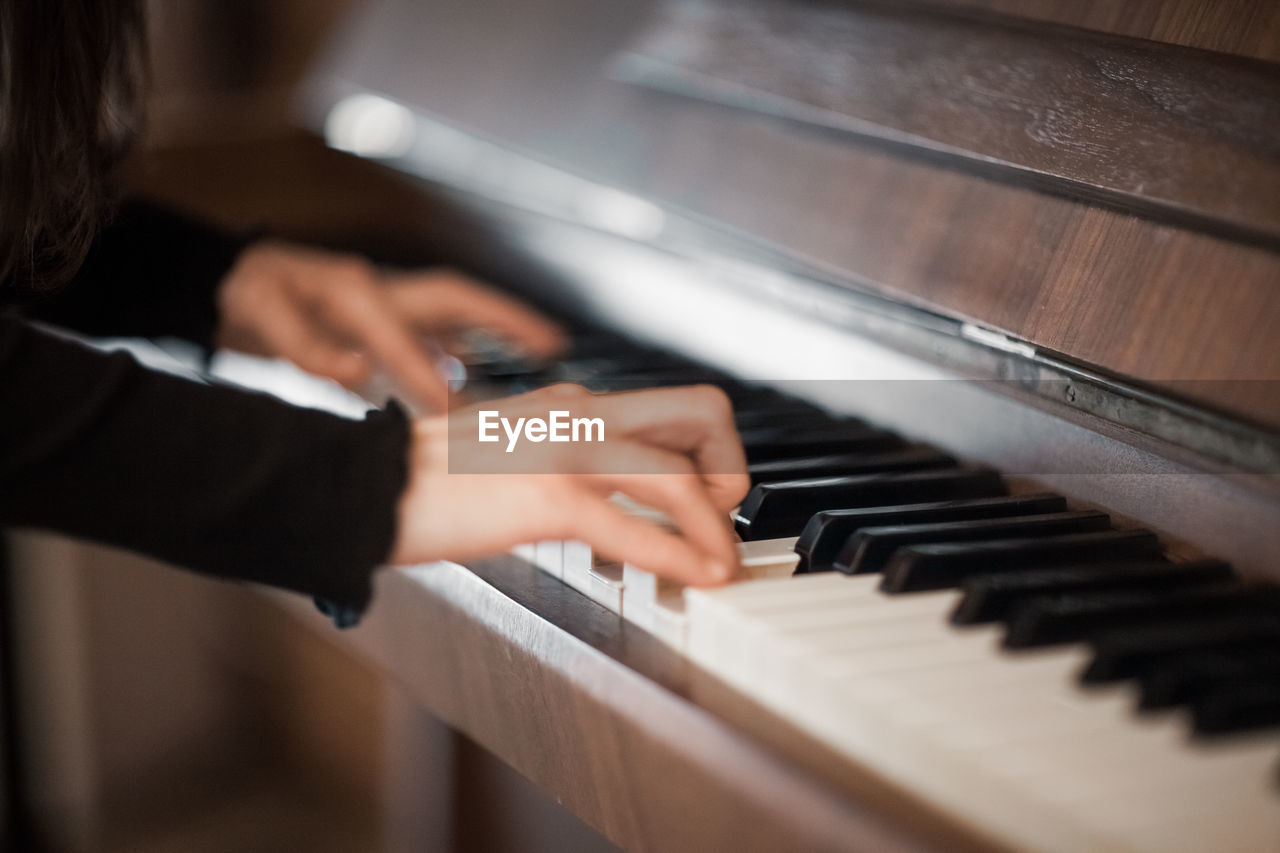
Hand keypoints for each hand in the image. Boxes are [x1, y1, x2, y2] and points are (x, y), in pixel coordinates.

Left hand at [215, 241, 565, 410]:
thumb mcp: (264, 318)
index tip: (466, 421)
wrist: (226, 279)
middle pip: (456, 301)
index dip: (435, 383)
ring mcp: (384, 297)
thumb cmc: (246, 297)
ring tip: (542, 351)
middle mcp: (378, 290)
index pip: (406, 344)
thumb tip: (352, 369)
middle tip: (553, 344)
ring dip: (496, 329)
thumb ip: (308, 348)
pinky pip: (434, 325)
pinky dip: (462, 343)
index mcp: (352, 296)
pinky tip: (478, 367)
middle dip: (506, 320)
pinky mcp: (379, 310)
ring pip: (452, 313)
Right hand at [389, 384, 750, 585]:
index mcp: (574, 404)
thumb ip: (566, 462)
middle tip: (724, 517)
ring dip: (716, 527)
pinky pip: (633, 528)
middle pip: (700, 412)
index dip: (711, 453)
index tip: (711, 499)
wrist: (365, 486)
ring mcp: (564, 450)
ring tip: (724, 565)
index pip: (677, 407)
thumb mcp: (515, 454)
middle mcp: (580, 413)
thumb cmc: (431, 482)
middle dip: (731, 469)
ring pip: (677, 475)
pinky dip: (680, 556)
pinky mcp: (544, 495)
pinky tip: (697, 577)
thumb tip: (613, 498)